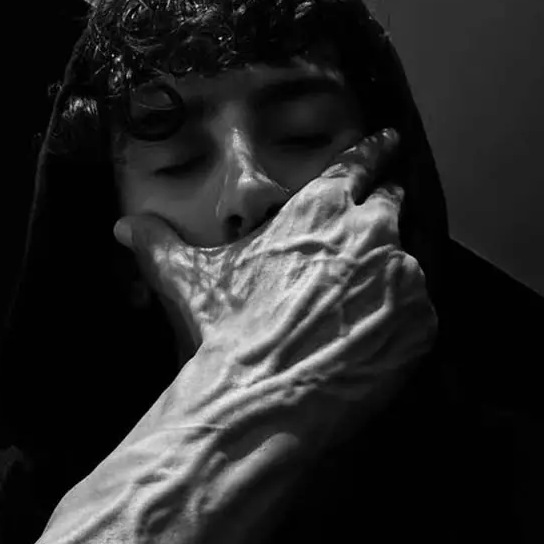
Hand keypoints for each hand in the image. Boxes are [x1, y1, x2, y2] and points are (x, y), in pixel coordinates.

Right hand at [113, 128, 437, 449]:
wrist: (264, 400)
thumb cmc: (229, 332)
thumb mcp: (190, 282)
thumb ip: (160, 246)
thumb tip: (123, 226)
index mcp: (323, 207)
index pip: (360, 161)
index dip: (373, 151)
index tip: (387, 143)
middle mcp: (373, 231)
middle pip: (392, 205)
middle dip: (381, 216)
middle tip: (366, 241)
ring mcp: (403, 279)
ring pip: (405, 266)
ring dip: (387, 280)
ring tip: (356, 313)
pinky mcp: (420, 325)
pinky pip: (417, 316)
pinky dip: (399, 325)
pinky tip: (365, 344)